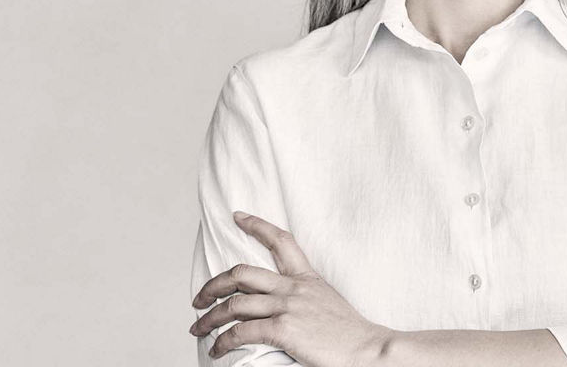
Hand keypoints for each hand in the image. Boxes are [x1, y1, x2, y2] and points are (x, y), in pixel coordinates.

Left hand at [189, 211, 393, 364]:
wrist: (368, 350)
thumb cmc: (350, 334)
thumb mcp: (328, 302)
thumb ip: (305, 298)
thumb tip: (283, 306)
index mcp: (307, 278)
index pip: (281, 241)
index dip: (256, 225)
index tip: (238, 217)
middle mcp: (294, 288)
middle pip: (242, 273)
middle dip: (214, 284)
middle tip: (199, 297)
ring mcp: (288, 307)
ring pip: (234, 304)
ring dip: (210, 317)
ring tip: (198, 327)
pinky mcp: (283, 329)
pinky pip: (241, 332)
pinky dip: (222, 341)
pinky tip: (216, 349)